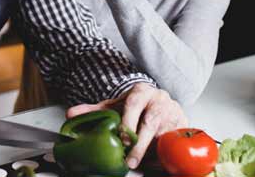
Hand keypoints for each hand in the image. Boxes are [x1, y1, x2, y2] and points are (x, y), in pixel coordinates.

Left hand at [66, 83, 187, 169]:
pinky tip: (155, 161)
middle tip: (130, 161)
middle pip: (151, 122)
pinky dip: (165, 154)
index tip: (122, 139)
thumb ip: (94, 111)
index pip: (133, 104)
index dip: (127, 122)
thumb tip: (70, 115)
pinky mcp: (184, 124)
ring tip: (140, 163)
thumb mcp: (115, 106)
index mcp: (141, 91)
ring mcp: (174, 111)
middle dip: (140, 144)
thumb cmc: (135, 106)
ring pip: (164, 135)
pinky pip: (175, 142)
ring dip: (152, 151)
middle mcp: (160, 99)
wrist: (158, 101)